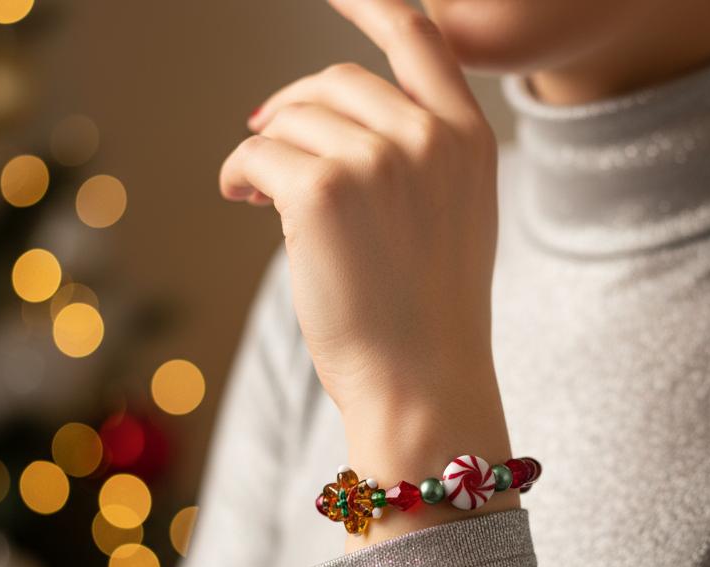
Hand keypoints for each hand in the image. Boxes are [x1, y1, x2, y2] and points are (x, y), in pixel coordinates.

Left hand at [220, 0, 518, 549]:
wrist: (423, 384)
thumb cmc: (427, 313)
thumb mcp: (452, 218)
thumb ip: (418, 153)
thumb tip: (326, 113)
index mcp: (470, 140)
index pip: (419, 35)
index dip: (370, 0)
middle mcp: (431, 137)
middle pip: (336, 79)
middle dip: (293, 107)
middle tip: (269, 141)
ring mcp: (381, 159)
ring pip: (292, 117)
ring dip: (265, 148)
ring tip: (257, 191)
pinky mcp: (324, 189)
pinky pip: (258, 150)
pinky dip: (240, 170)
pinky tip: (242, 198)